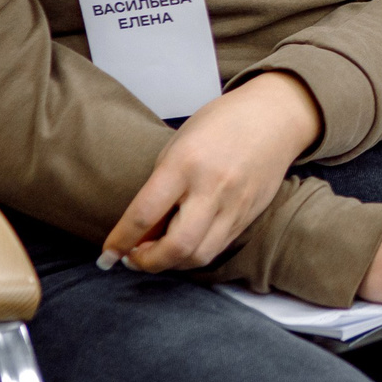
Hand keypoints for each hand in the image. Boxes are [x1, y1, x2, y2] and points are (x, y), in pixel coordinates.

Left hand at [103, 71, 321, 271]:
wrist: (274, 117)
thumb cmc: (221, 123)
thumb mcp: (179, 145)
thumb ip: (160, 188)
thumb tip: (140, 232)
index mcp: (186, 162)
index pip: (145, 213)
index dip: (121, 240)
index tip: (106, 255)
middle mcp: (212, 188)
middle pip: (176, 246)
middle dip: (147, 262)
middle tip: (132, 258)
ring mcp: (235, 205)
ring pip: (199, 256)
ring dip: (171, 264)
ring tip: (156, 254)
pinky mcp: (249, 216)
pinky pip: (217, 247)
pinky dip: (194, 254)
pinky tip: (182, 246)